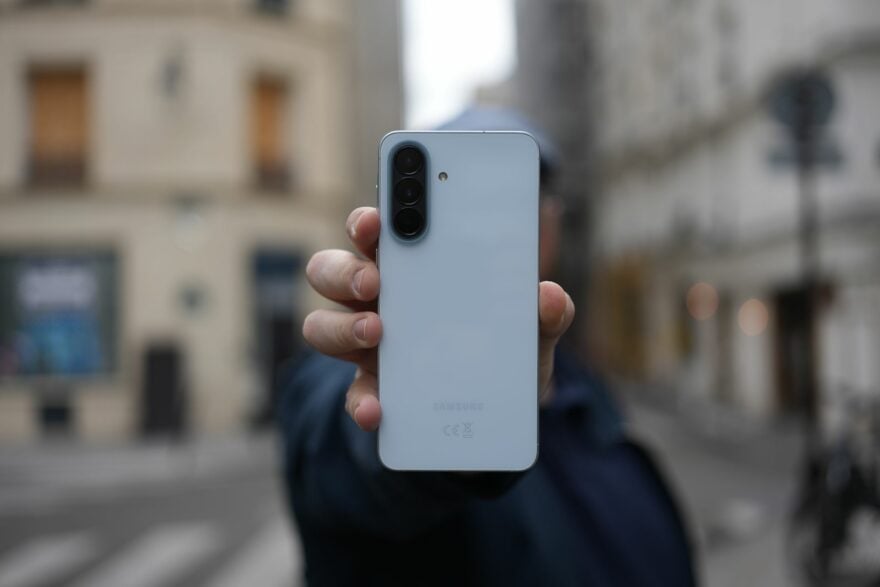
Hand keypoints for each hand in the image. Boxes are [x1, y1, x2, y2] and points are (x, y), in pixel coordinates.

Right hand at [303, 207, 574, 431]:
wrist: (499, 419)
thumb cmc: (505, 353)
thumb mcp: (532, 332)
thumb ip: (546, 313)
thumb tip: (548, 295)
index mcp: (413, 270)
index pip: (376, 234)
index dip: (367, 221)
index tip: (375, 219)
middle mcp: (379, 302)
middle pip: (331, 271)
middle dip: (345, 270)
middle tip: (374, 280)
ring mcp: (369, 349)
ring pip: (323, 326)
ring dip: (342, 327)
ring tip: (377, 332)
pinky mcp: (373, 393)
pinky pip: (352, 395)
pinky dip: (361, 401)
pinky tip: (378, 408)